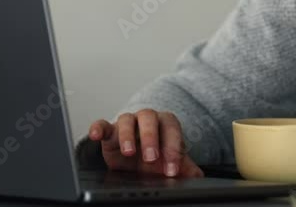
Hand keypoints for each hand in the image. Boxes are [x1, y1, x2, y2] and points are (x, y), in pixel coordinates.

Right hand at [88, 109, 204, 177]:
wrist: (137, 159)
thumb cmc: (156, 157)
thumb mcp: (169, 163)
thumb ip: (185, 167)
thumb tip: (198, 176)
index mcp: (165, 124)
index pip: (171, 129)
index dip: (172, 148)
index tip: (172, 169)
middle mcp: (146, 120)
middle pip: (149, 118)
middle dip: (151, 138)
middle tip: (151, 158)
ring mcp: (127, 123)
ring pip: (126, 120)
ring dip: (127, 135)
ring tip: (129, 152)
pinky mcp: (109, 132)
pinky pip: (102, 124)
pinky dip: (98, 128)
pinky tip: (96, 135)